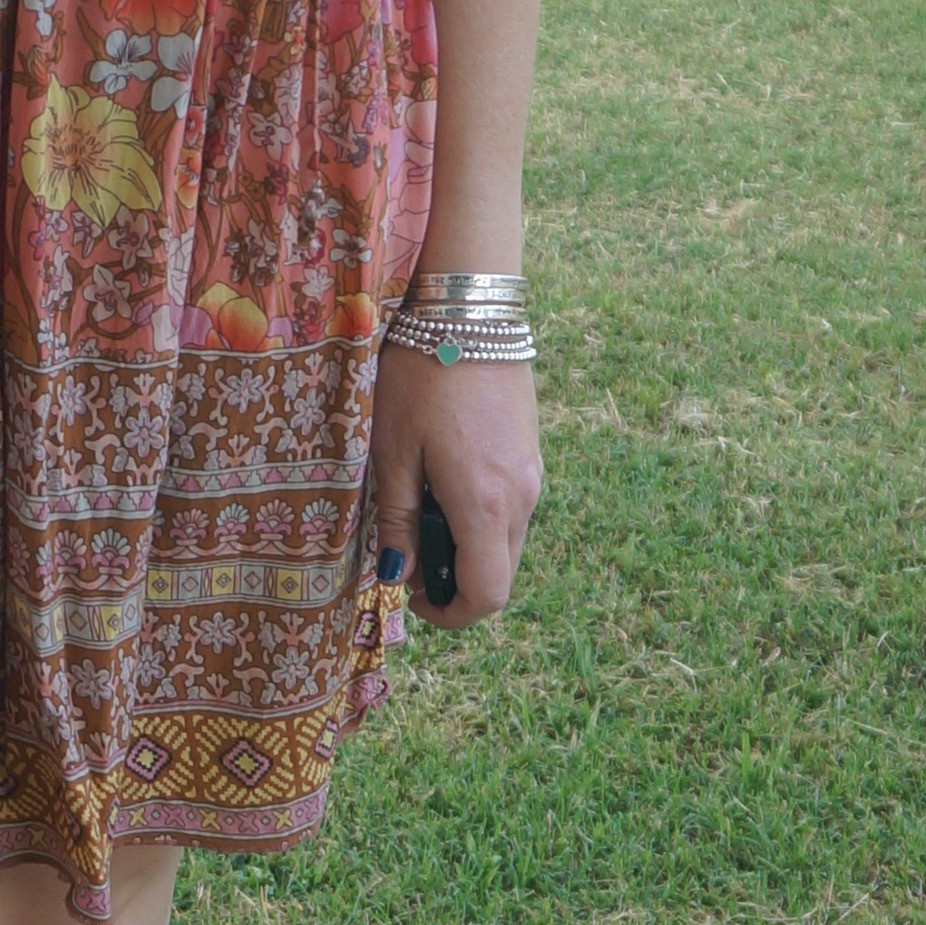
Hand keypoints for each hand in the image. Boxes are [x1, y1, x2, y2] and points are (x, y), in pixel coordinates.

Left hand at [369, 349, 541, 630]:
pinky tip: (444, 479)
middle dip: (454, 580)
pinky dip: (480, 516)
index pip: (486, 595)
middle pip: (499, 573)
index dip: (450, 613)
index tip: (411, 598)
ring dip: (467, 546)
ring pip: (506, 540)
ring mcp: (533, 474)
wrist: (470, 310)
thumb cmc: (421, 378)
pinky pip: (511, 507)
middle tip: (408, 553)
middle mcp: (521, 498)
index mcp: (485, 505)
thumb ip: (398, 518)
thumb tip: (398, 573)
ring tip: (420, 508)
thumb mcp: (393, 450)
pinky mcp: (531, 452)